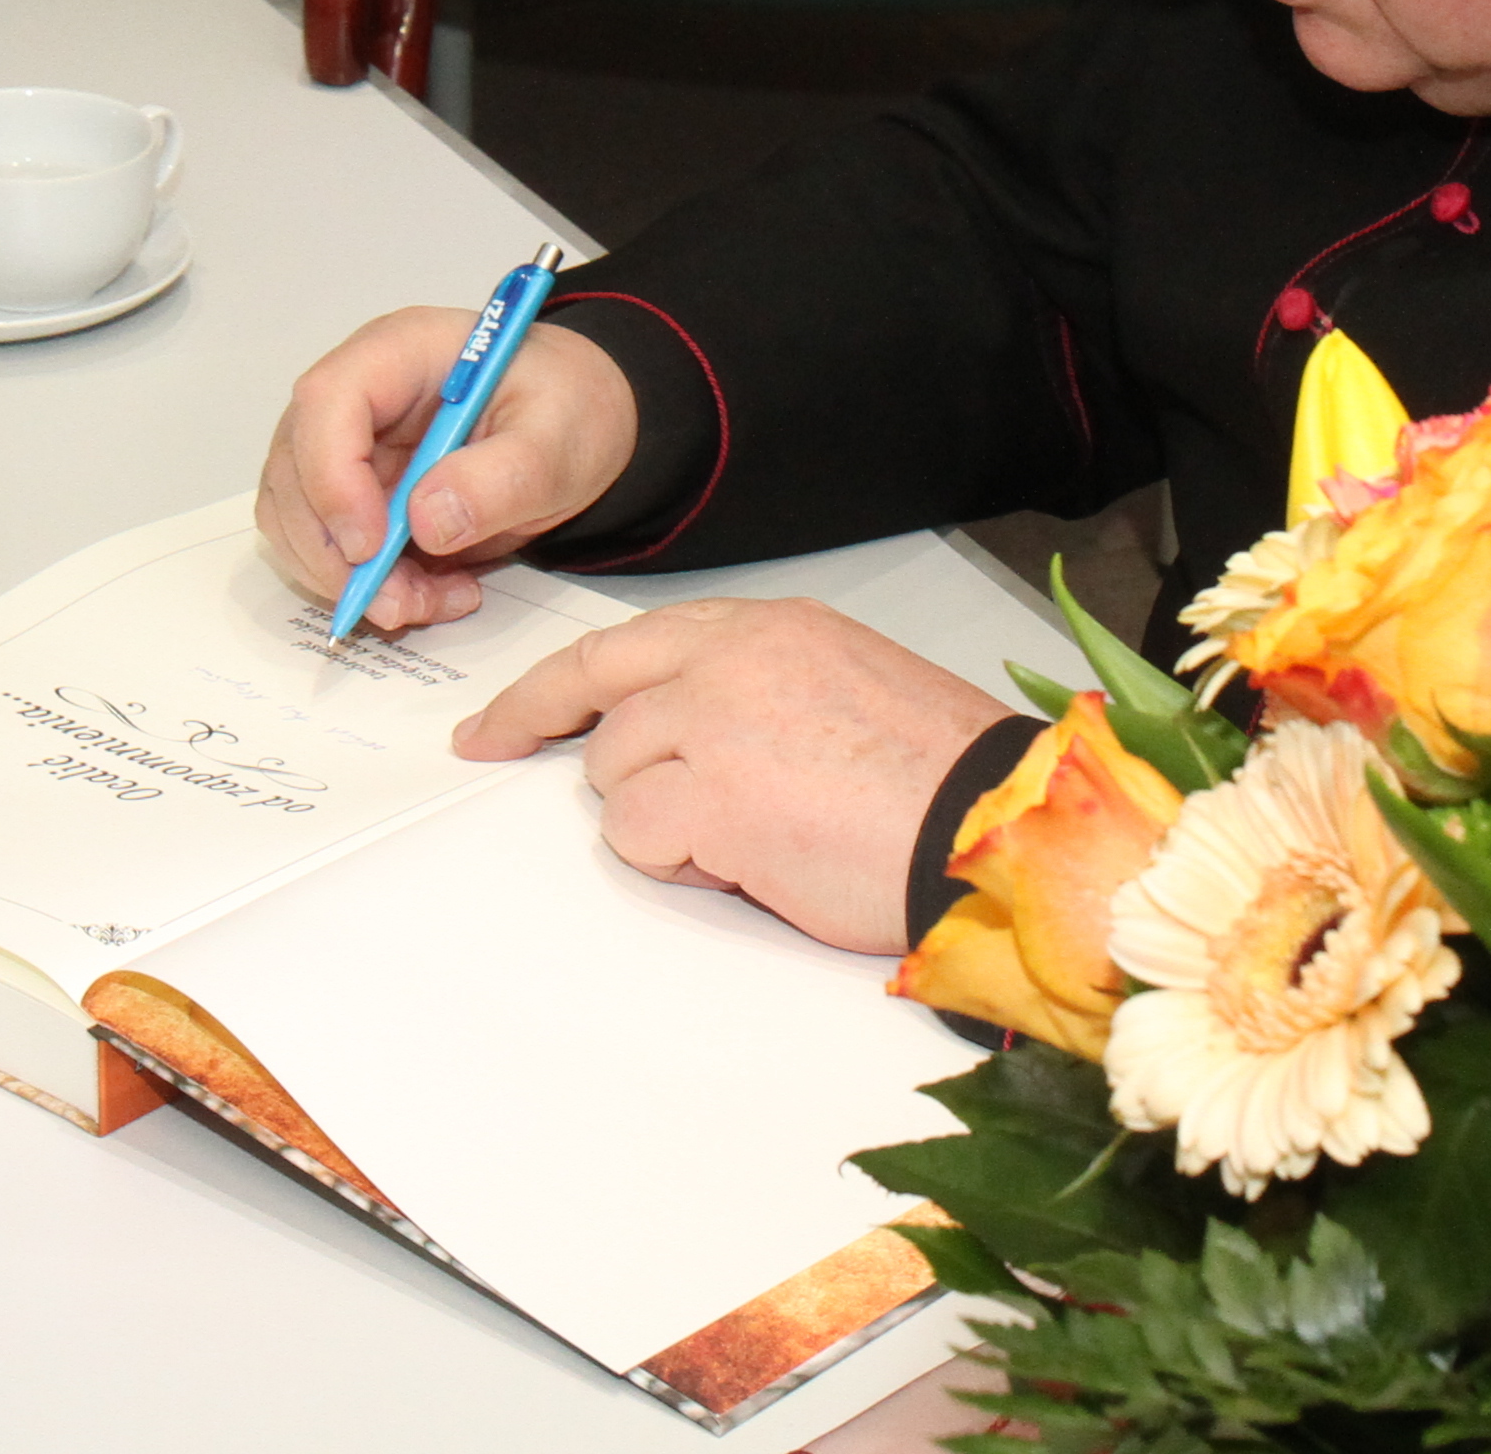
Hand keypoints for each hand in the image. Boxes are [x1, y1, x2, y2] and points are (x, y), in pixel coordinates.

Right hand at [253, 307, 637, 632]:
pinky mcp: (351, 490)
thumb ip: (502, 477)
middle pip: (296, 468)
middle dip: (336, 551)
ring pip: (298, 519)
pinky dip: (365, 585)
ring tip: (430, 600)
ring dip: (349, 578)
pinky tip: (428, 592)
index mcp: (402, 351)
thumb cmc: (568, 406)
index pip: (329, 399)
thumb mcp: (560, 439)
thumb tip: (428, 522)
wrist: (575, 421)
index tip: (372, 547)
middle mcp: (358, 392)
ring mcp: (346, 443)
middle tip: (402, 602)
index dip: (332, 476)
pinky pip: (326, 547)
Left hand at [453, 601, 1015, 954]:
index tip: (507, 712)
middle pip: (597, 691)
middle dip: (535, 722)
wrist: (996, 829)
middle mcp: (731, 658)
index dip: (560, 682)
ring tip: (752, 835)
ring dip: (659, 817)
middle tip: (494, 746)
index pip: (631, 642)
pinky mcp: (710, 797)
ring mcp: (715, 722)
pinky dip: (677, 860)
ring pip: (614, 774)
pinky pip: (636, 833)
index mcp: (767, 628)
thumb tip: (683, 731)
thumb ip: (753, 690)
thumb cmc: (939, 780)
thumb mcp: (843, 688)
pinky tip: (749, 861)